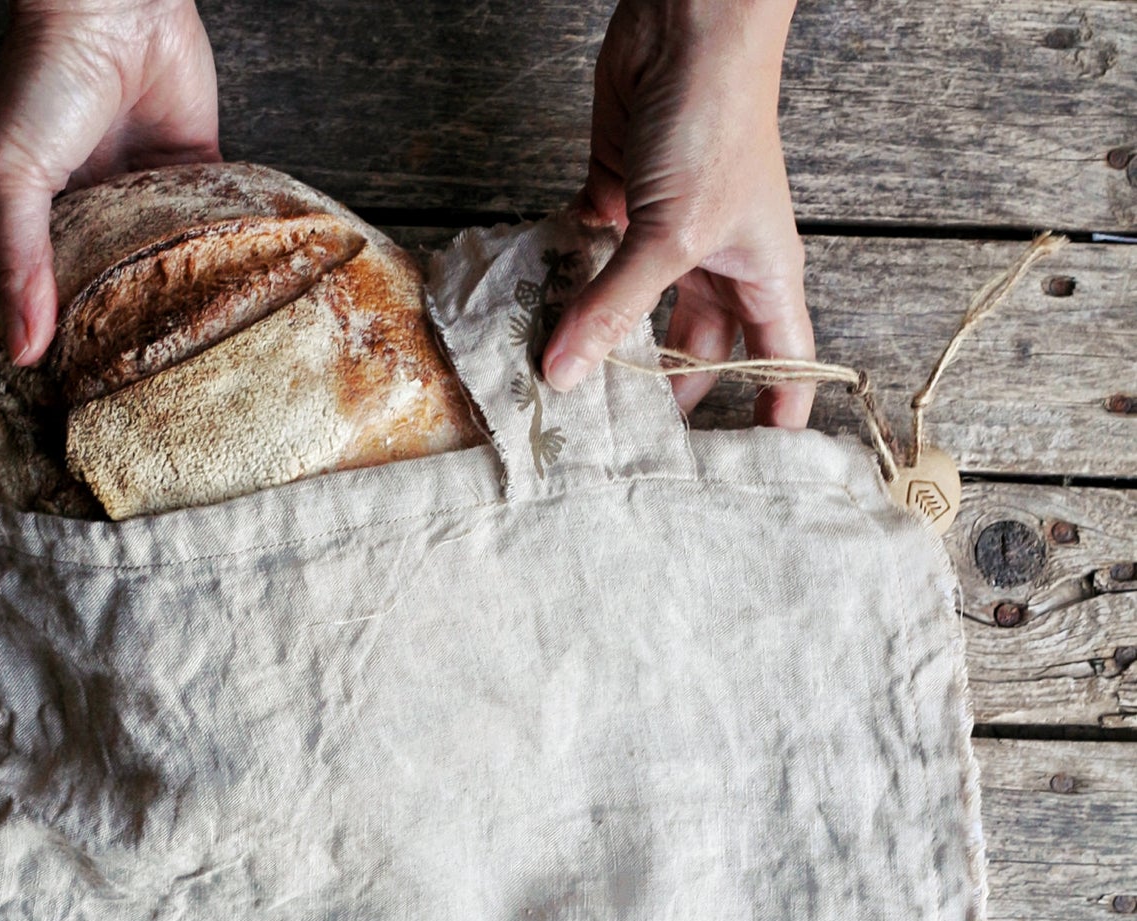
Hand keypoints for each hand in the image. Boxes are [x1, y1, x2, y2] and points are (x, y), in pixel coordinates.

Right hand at [0, 0, 219, 367]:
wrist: (109, 1)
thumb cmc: (45, 78)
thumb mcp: (11, 177)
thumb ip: (19, 261)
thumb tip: (22, 351)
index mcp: (48, 220)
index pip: (60, 298)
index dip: (71, 346)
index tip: (85, 401)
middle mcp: (101, 213)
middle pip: (120, 288)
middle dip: (134, 334)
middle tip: (151, 399)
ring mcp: (150, 195)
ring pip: (171, 264)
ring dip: (186, 303)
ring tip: (199, 367)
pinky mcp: (198, 171)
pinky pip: (216, 222)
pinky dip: (226, 253)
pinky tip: (235, 303)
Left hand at [541, 0, 813, 426]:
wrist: (688, 24)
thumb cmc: (716, 122)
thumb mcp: (669, 236)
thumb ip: (615, 309)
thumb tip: (565, 375)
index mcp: (762, 278)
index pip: (780, 366)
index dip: (770, 418)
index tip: (750, 476)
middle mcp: (718, 263)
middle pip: (695, 350)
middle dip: (662, 394)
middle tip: (625, 451)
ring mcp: (666, 235)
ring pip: (634, 310)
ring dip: (601, 342)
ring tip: (567, 396)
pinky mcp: (617, 203)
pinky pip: (591, 263)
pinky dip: (566, 287)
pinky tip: (538, 321)